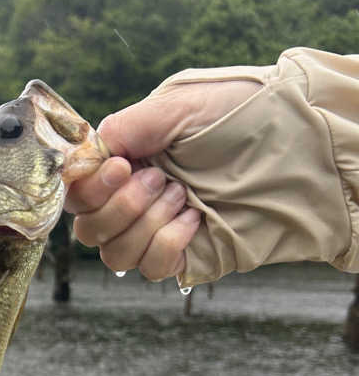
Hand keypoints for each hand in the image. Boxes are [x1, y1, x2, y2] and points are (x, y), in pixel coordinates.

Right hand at [64, 80, 261, 279]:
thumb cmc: (246, 117)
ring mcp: (157, 230)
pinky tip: (194, 219)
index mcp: (128, 160)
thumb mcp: (178, 107)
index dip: (88, 187)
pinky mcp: (182, 257)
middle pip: (87, 229)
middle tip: (159, 178)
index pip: (77, 190)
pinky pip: (150, 268)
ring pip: (114, 254)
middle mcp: (135, 198)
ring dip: (144, 223)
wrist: (299, 152)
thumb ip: (125, 127)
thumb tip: (86, 155)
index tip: (121, 167)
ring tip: (182, 195)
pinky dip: (167, 244)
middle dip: (119, 206)